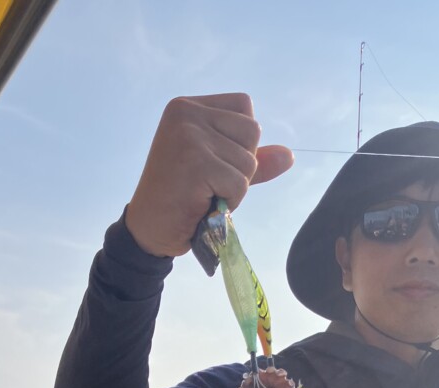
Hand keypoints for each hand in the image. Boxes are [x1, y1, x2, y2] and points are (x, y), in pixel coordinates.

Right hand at [125, 94, 293, 257]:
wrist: (149, 230)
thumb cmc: (182, 199)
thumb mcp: (218, 169)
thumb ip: (250, 158)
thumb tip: (289, 155)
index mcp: (188, 107)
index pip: (245, 106)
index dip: (241, 142)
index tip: (212, 163)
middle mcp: (187, 114)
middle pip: (252, 131)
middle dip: (241, 165)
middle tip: (209, 183)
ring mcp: (190, 136)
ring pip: (249, 160)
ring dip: (235, 187)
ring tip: (204, 194)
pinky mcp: (196, 163)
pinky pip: (241, 184)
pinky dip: (230, 202)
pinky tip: (203, 204)